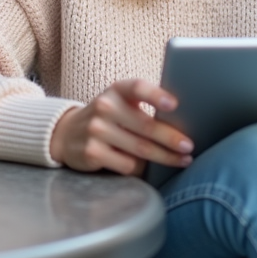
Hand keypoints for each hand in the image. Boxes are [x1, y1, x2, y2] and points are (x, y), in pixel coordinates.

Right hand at [49, 79, 193, 175]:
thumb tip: (182, 123)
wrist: (66, 133)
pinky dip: (143, 169)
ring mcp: (96, 130)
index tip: (174, 104)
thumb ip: (142, 107)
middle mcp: (104, 107)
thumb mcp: (119, 103)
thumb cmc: (107, 118)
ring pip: (140, 149)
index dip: (156, 95)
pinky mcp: (92, 152)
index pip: (137, 87)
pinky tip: (152, 170)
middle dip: (171, 139)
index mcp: (116, 90)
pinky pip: (127, 165)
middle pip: (146, 125)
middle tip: (189, 147)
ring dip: (165, 158)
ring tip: (182, 160)